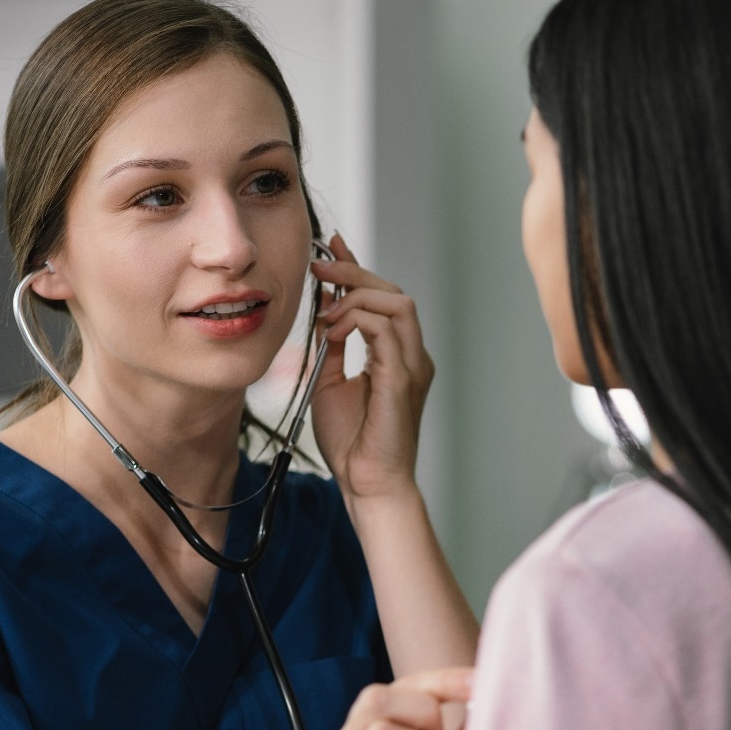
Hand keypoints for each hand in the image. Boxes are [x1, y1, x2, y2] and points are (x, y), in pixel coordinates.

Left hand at [309, 234, 435, 501]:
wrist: (367, 482)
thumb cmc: (353, 441)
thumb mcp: (332, 382)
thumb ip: (334, 347)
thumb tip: (324, 315)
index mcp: (398, 356)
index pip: (384, 299)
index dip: (358, 268)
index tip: (331, 246)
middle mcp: (412, 356)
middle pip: (394, 293)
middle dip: (354, 273)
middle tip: (318, 268)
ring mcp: (412, 366)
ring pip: (397, 304)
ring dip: (356, 297)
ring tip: (325, 312)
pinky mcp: (403, 379)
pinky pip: (386, 331)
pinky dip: (356, 322)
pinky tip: (332, 333)